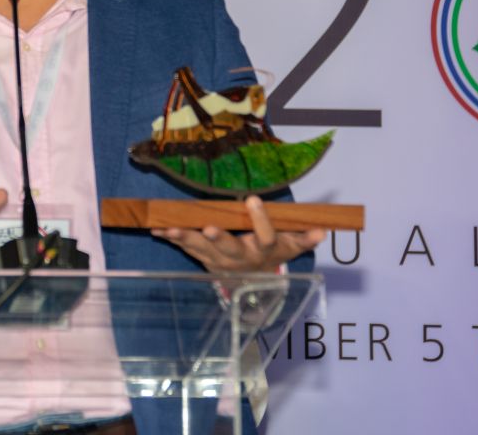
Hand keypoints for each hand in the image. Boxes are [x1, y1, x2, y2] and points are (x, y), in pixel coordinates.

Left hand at [153, 196, 324, 272]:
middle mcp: (239, 258)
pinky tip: (156, 228)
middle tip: (207, 229)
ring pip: (201, 249)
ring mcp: (218, 260)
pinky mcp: (202, 257)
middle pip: (228, 249)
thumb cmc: (273, 253)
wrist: (255, 279)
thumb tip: (322, 231)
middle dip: (217, 239)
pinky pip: (185, 247)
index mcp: (262, 251)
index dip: (260, 220)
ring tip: (167, 228)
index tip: (253, 199)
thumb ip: (304, 238)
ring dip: (184, 239)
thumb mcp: (292, 246)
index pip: (265, 236)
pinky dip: (171, 238)